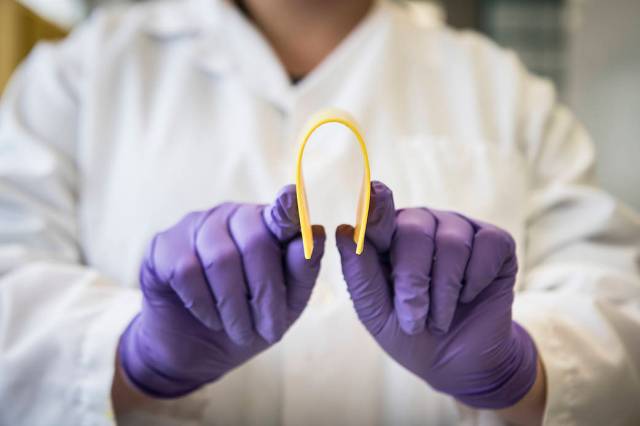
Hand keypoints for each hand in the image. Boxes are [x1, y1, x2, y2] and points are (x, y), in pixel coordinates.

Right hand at [119, 185, 325, 397]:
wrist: (197, 351)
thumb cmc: (249, 320)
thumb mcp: (285, 304)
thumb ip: (302, 270)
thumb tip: (317, 232)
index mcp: (266, 224)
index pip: (282, 210)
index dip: (288, 209)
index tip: (293, 201)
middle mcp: (231, 216)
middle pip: (254, 241)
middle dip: (266, 293)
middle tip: (270, 332)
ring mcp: (195, 226)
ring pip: (220, 259)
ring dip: (235, 306)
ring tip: (240, 332)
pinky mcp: (163, 247)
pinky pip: (186, 271)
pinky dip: (203, 303)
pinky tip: (211, 319)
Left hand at [336, 181, 537, 408]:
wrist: (458, 361)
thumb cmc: (409, 333)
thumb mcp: (376, 312)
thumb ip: (359, 274)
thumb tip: (344, 230)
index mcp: (386, 235)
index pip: (378, 214)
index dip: (376, 209)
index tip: (373, 194)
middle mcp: (422, 223)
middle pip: (415, 231)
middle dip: (412, 280)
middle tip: (413, 320)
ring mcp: (459, 228)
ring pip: (453, 242)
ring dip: (444, 291)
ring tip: (438, 320)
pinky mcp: (495, 241)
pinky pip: (488, 244)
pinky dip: (477, 279)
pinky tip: (468, 297)